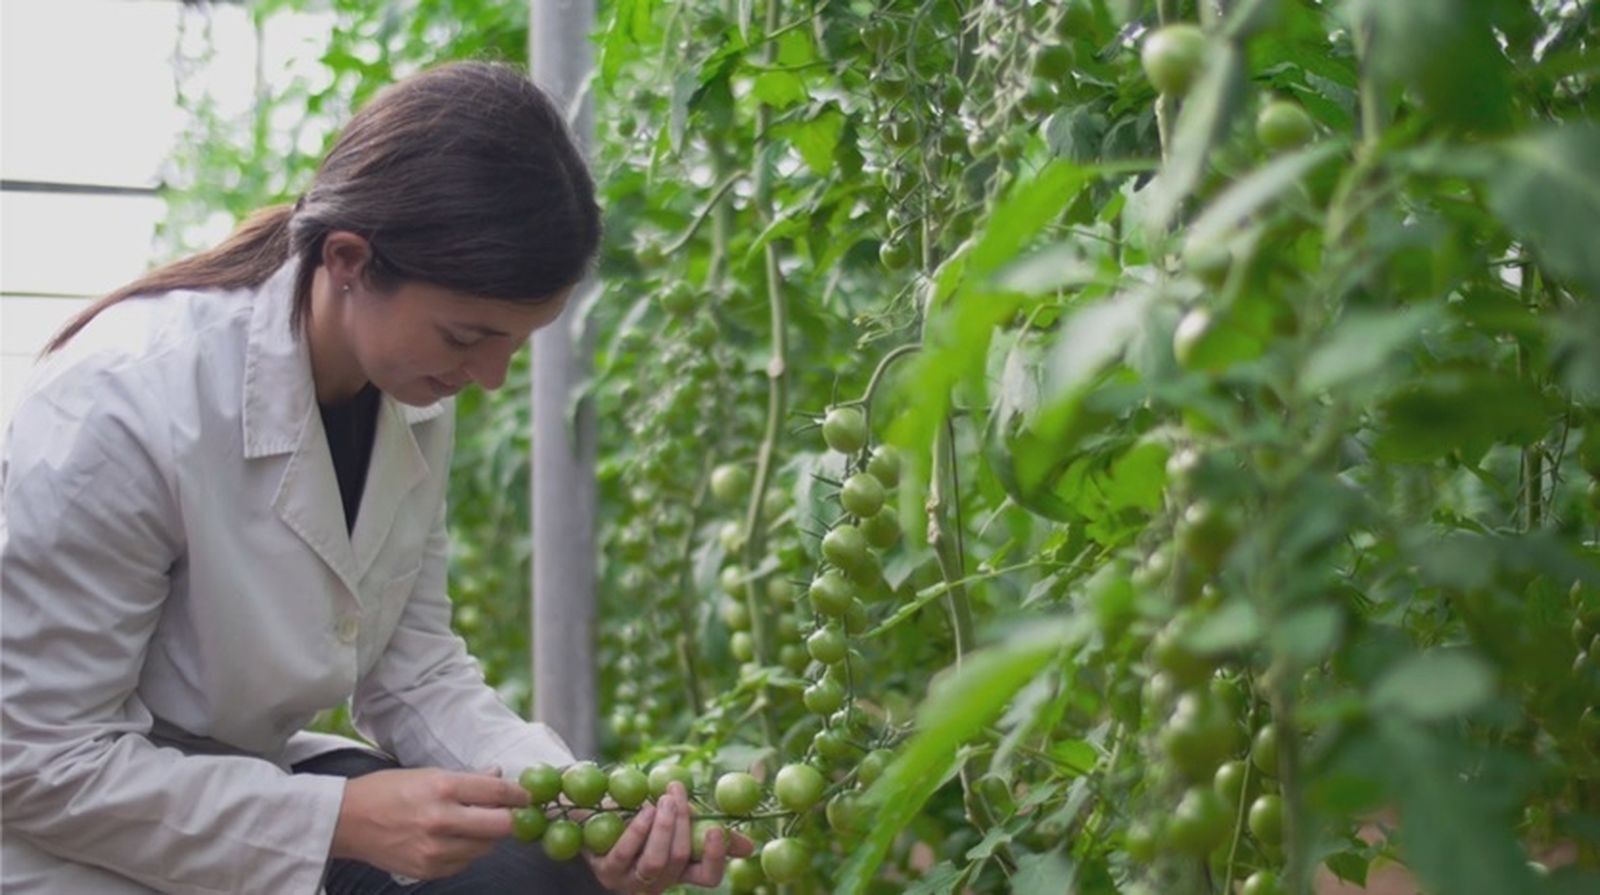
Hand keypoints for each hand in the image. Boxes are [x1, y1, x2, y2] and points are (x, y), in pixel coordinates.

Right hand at [330, 767, 527, 879]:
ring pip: (486, 848)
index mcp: (443, 788)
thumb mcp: (428, 773)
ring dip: (489, 837)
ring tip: (476, 824)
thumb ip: (468, 779)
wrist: (347, 821)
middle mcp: (442, 820)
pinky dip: (468, 852)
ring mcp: (435, 850)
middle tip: (515, 814)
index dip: (520, 795)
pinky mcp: (428, 871)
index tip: (529, 796)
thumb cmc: (387, 791)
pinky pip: (465, 863)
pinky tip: (456, 839)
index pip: (498, 794)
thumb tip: (499, 776)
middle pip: (500, 827)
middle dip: (512, 820)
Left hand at [585, 782, 754, 892]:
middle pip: (679, 861)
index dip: (716, 857)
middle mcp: (657, 881)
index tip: (715, 828)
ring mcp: (629, 880)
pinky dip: (638, 830)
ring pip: (655, 862)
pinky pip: (625, 854)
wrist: (592, 805)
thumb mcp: (673, 817)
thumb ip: (702, 826)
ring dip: (663, 827)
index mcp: (679, 870)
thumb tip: (750, 848)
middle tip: (677, 793)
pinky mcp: (605, 871)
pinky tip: (643, 809)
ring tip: (663, 798)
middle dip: (681, 823)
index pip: (707, 877)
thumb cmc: (637, 810)